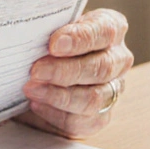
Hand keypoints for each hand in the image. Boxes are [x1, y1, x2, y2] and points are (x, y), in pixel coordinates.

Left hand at [16, 9, 132, 138]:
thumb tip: (32, 35)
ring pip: (93, 98)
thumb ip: (48, 29)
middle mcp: (118, 59)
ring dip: (59, 95)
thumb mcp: (50, 28)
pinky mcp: (99, 117)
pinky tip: (36, 104)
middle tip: (36, 70)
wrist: (41, 68)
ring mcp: (112, 90)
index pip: (105, 31)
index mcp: (111, 28)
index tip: (54, 44)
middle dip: (65, 71)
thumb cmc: (48, 42)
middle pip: (101, 68)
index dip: (80, 39)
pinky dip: (55, 113)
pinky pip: (81, 121)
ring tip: (31, 89)